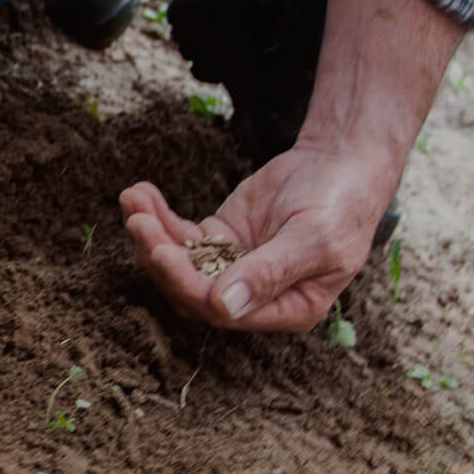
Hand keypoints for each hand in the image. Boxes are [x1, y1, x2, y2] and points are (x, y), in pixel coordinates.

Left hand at [119, 140, 400, 331]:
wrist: (341, 162)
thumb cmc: (340, 204)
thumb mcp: (313, 239)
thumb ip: (269, 273)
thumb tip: (224, 306)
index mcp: (286, 309)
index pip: (223, 311)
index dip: (188, 284)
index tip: (163, 251)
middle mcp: (254, 296)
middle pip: (191, 290)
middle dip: (160, 257)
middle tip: (138, 222)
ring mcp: (232, 266)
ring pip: (179, 262)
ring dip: (151, 234)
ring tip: (132, 200)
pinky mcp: (219, 238)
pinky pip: (180, 235)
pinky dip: (158, 216)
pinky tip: (140, 193)